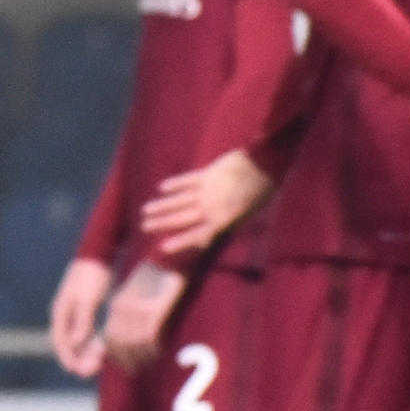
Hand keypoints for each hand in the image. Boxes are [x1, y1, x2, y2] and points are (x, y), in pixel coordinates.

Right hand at [47, 257, 110, 378]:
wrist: (96, 257)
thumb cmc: (91, 276)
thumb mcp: (87, 299)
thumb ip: (82, 321)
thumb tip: (76, 343)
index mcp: (61, 314)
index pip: (60, 343)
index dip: (68, 359)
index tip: (78, 372)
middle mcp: (64, 317)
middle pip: (68, 345)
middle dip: (78, 360)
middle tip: (92, 371)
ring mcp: (73, 315)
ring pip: (77, 341)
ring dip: (86, 353)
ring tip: (99, 362)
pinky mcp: (84, 312)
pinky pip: (85, 334)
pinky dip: (91, 343)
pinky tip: (102, 348)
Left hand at [102, 261, 184, 370]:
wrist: (171, 256)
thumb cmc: (157, 277)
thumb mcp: (136, 294)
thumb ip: (130, 314)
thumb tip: (130, 337)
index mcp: (118, 305)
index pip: (109, 338)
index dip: (115, 355)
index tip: (124, 365)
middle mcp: (124, 308)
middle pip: (118, 345)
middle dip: (127, 361)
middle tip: (137, 370)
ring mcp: (138, 309)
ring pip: (133, 344)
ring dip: (140, 358)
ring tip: (149, 363)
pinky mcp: (155, 310)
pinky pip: (149, 337)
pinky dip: (153, 349)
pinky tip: (159, 352)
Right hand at [141, 149, 271, 258]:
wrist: (265, 162)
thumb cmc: (263, 192)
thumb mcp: (251, 215)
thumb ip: (230, 225)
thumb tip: (213, 236)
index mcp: (223, 218)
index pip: (197, 234)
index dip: (180, 242)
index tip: (163, 248)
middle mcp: (211, 205)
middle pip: (181, 217)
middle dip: (161, 223)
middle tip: (144, 227)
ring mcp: (207, 188)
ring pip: (179, 199)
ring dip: (161, 205)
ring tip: (145, 210)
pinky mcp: (207, 173)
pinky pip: (187, 180)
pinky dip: (174, 184)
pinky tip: (162, 188)